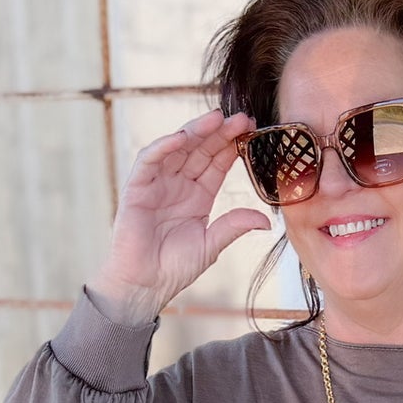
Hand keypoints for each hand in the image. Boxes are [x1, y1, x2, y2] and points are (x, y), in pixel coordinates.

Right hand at [85, 107, 270, 323]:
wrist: (145, 285)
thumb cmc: (174, 268)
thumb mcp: (212, 244)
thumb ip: (234, 226)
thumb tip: (265, 221)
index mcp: (199, 195)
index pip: (218, 162)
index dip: (233, 145)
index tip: (252, 129)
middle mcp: (179, 184)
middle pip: (201, 149)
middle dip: (220, 132)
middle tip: (241, 117)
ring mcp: (158, 183)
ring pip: (178, 148)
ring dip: (196, 131)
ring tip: (216, 118)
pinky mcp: (137, 187)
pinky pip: (150, 160)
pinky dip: (164, 147)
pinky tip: (182, 137)